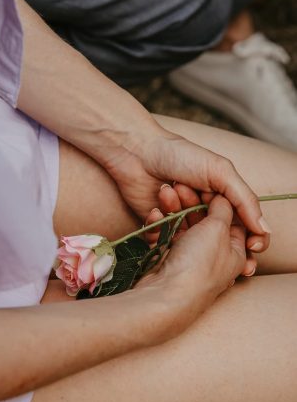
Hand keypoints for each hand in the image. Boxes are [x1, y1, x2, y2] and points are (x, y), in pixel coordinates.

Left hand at [105, 128, 269, 255]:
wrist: (137, 153)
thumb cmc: (180, 155)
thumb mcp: (220, 172)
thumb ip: (244, 199)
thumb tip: (264, 230)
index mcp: (223, 200)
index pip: (244, 227)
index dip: (251, 240)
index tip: (251, 249)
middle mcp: (203, 214)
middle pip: (216, 239)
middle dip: (209, 231)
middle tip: (197, 212)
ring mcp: (180, 222)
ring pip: (187, 240)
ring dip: (180, 217)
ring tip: (172, 190)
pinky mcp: (157, 228)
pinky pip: (163, 241)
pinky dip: (160, 227)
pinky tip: (156, 208)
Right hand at [137, 193, 247, 310]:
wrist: (166, 295)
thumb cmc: (199, 263)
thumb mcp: (218, 228)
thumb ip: (223, 208)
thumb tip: (223, 198)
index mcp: (234, 252)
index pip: (233, 220)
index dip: (220, 201)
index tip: (206, 186)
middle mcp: (214, 257)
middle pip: (204, 221)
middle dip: (190, 202)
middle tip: (178, 186)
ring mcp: (189, 260)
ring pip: (182, 227)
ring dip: (172, 209)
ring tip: (164, 194)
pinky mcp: (168, 263)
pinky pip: (165, 238)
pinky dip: (159, 225)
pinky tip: (154, 215)